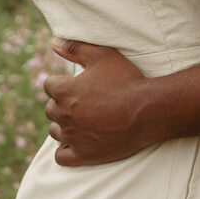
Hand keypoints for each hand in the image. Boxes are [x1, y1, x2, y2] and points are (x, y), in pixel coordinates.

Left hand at [43, 38, 157, 165]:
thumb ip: (76, 48)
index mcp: (65, 90)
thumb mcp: (104, 55)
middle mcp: (64, 114)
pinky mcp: (82, 155)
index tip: (78, 85)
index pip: (49, 85)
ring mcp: (72, 136)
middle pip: (51, 109)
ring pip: (55, 131)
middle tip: (86, 102)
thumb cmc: (127, 80)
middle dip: (63, 104)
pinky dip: (66, 149)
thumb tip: (53, 42)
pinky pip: (60, 156)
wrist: (150, 111)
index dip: (63, 83)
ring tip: (85, 120)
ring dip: (65, 125)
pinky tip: (79, 141)